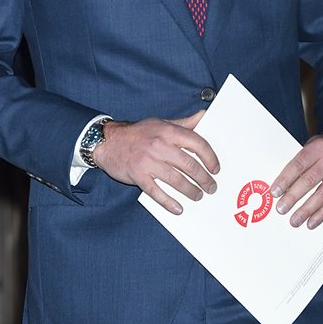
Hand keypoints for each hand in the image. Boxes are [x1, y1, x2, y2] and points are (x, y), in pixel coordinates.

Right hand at [92, 111, 219, 214]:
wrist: (107, 141)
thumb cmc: (137, 133)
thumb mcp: (161, 123)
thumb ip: (184, 122)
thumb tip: (204, 115)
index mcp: (167, 131)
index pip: (197, 143)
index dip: (210, 157)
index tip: (216, 169)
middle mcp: (158, 145)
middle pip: (189, 165)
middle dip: (204, 179)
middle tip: (211, 187)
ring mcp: (147, 161)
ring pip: (176, 180)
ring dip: (191, 191)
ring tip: (198, 196)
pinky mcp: (137, 175)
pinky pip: (156, 191)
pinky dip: (168, 202)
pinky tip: (178, 208)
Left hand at [270, 131, 322, 228]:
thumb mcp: (311, 147)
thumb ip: (299, 163)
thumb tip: (282, 186)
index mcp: (318, 146)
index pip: (298, 165)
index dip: (285, 179)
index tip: (275, 192)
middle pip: (309, 180)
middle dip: (293, 197)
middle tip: (281, 209)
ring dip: (307, 210)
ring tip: (294, 220)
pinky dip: (322, 214)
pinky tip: (312, 222)